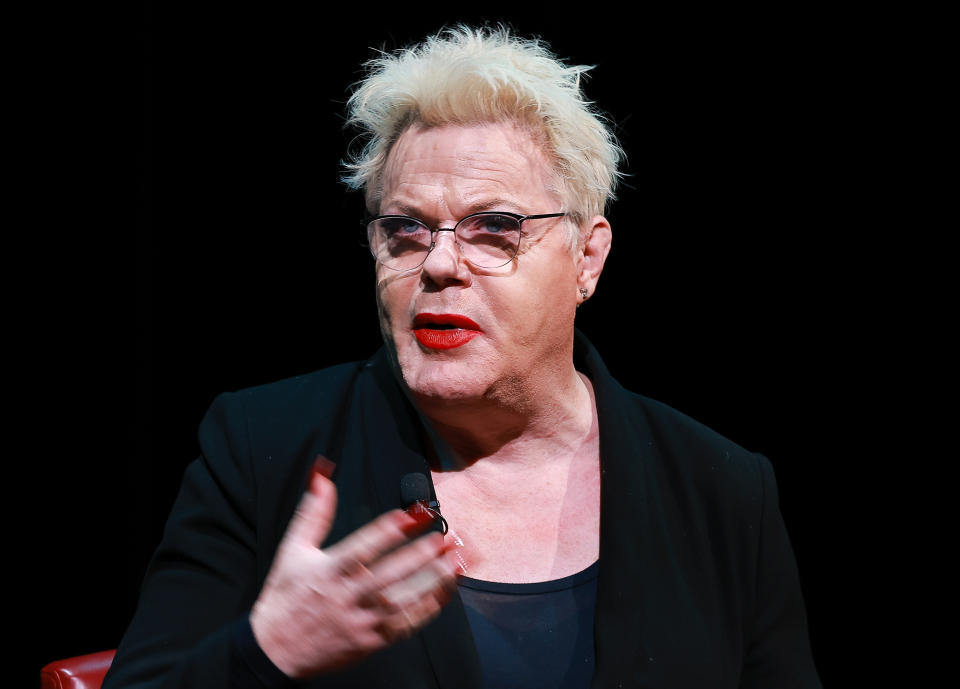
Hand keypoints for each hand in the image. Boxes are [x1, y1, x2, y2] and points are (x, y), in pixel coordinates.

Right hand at [250, 463, 459, 677]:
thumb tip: (322, 475)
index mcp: (327, 571)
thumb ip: (314, 512)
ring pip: (401, 600)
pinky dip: (425, 610)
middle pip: (387, 574)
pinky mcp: (370, 641)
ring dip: (431, 581)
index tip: (411, 516)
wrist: (274, 651)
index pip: (361, 548)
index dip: (387, 531)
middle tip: (443, 538)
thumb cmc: (285, 595)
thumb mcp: (293, 549)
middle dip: (418, 555)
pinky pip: (403, 626)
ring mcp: (360, 621)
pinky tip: (443, 592)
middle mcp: (345, 596)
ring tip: (454, 562)